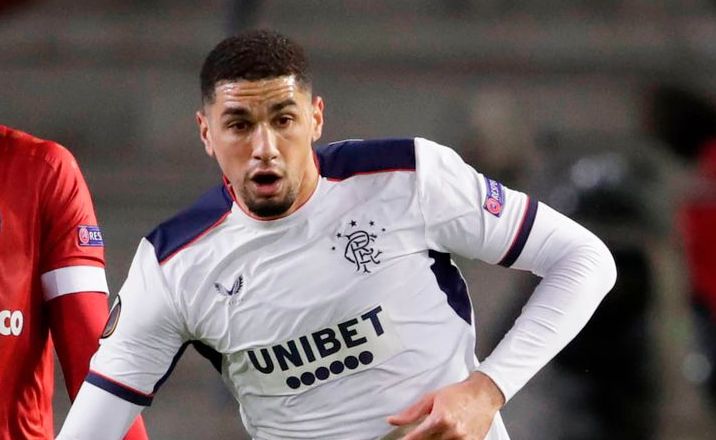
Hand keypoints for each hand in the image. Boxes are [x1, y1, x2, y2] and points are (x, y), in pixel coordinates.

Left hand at [386, 372, 504, 439]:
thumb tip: (393, 420)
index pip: (416, 437)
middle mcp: (452, 431)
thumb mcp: (431, 398)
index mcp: (440, 418)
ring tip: (437, 431)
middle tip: (421, 433)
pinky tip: (446, 435)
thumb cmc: (459, 394)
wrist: (483, 395)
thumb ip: (411, 412)